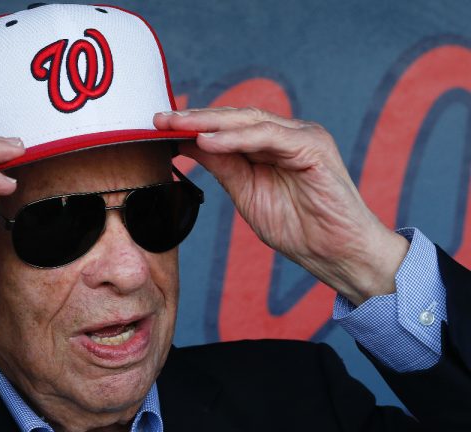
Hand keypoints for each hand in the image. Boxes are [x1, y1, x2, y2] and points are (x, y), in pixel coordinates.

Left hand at [154, 107, 407, 304]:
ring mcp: (302, 136)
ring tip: (178, 126)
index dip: (193, 124)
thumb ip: (222, 165)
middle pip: (234, 117)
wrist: (335, 253)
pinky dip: (236, 138)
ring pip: (249, 120)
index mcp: (272, 144)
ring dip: (209, 123)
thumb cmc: (297, 227)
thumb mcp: (246, 193)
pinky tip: (208, 141)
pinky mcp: (313, 147)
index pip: (227, 126)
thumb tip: (187, 144)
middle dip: (195, 118)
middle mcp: (287, 134)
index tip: (159, 127)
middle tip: (160, 120)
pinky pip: (268, 136)